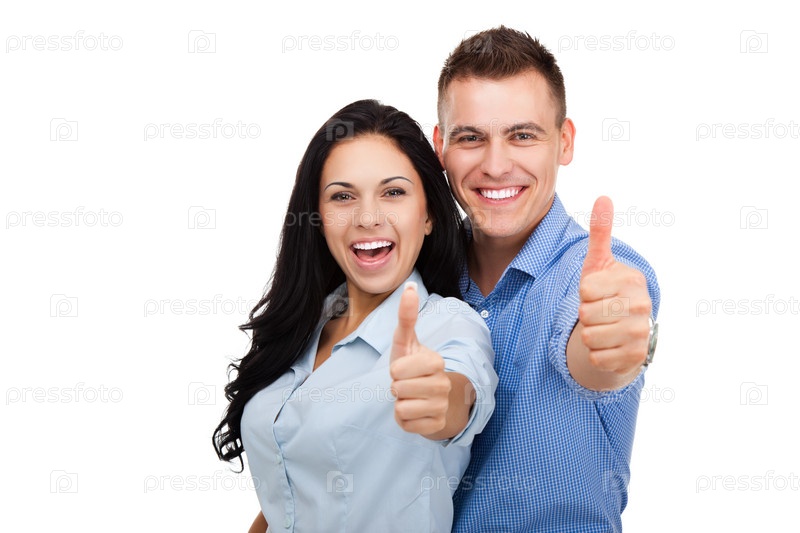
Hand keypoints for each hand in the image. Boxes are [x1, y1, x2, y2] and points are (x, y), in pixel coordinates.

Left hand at [390, 282, 451, 435]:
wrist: (434, 398)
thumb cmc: (414, 367)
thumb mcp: (407, 342)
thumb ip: (407, 316)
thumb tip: (409, 286)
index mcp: (436, 362)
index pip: (398, 369)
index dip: (395, 370)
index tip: (405, 368)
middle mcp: (443, 384)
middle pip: (398, 389)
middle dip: (396, 387)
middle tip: (407, 384)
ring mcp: (441, 407)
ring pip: (401, 408)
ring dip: (399, 404)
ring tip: (410, 397)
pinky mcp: (436, 426)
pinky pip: (405, 425)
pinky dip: (404, 420)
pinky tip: (415, 412)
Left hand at [578, 196, 651, 376]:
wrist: (625, 332)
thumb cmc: (606, 293)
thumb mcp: (599, 263)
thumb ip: (600, 233)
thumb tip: (603, 198)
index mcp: (632, 280)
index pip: (585, 289)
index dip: (584, 293)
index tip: (597, 292)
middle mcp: (643, 305)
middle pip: (586, 314)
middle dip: (585, 315)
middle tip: (599, 312)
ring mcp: (642, 333)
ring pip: (589, 337)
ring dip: (590, 335)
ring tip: (604, 328)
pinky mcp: (636, 358)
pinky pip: (596, 357)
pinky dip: (596, 354)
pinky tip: (609, 345)